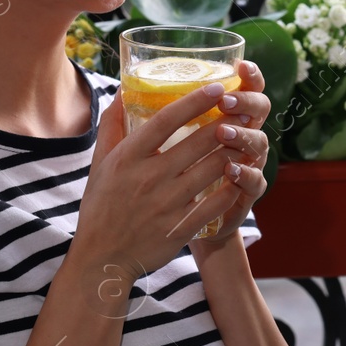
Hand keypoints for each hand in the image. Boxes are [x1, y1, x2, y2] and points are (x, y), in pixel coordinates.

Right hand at [76, 67, 264, 279]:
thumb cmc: (101, 206)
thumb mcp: (100, 163)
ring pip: (213, 168)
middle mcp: (149, 177)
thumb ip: (112, 126)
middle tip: (243, 109)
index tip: (217, 87)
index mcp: (128, 157)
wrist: (102, 258)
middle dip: (227, 121)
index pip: (167, 119)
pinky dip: (232, 186)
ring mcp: (167, 203)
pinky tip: (240, 174)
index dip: (195, 100)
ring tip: (245, 138)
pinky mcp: (180, 227)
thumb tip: (122, 90)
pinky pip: (216, 202)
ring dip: (233, 150)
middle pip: (198, 140)